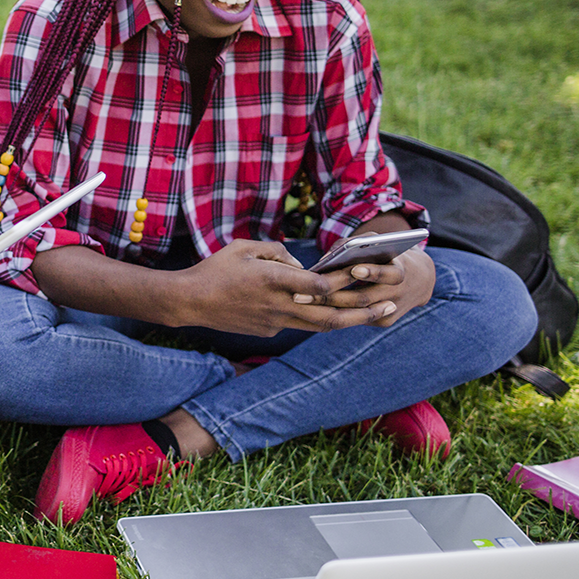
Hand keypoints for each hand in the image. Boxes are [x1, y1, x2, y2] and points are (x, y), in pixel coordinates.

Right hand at [173, 239, 395, 335]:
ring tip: (375, 315)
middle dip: (362, 312)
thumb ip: (277, 252)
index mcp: (273, 280)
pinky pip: (296, 323)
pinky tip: (331, 310)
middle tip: (389, 306)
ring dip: (349, 321)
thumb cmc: (215, 269)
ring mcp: (274, 322)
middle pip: (329, 315)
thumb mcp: (245, 247)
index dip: (343, 281)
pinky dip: (315, 316)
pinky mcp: (266, 330)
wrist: (189, 302)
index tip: (362, 272)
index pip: (318, 285)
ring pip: (319, 325)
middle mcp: (278, 305)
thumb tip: (300, 263)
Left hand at [311, 247, 434, 326]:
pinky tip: (309, 308)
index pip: (387, 274)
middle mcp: (397, 294)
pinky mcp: (385, 322)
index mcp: (400, 272)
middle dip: (331, 296)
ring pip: (355, 313)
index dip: (371, 272)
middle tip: (301, 293)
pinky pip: (356, 319)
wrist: (421, 280)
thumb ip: (356, 244)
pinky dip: (333, 312)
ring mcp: (391, 312)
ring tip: (299, 300)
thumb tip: (326, 258)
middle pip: (362, 298)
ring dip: (325, 307)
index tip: (352, 269)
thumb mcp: (379, 242)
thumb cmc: (389, 254)